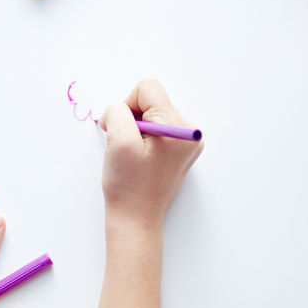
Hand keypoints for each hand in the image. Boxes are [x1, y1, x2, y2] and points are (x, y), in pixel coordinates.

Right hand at [93, 79, 202, 307]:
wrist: (135, 218)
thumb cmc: (127, 183)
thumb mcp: (117, 141)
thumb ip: (118, 111)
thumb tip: (121, 108)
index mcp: (179, 127)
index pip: (148, 89)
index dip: (126, 105)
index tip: (121, 130)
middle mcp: (190, 131)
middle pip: (151, 100)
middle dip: (131, 117)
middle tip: (125, 146)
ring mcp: (187, 142)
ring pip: (152, 113)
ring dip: (135, 128)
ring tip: (132, 154)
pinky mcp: (180, 150)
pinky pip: (156, 128)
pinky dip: (142, 137)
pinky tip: (139, 157)